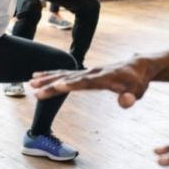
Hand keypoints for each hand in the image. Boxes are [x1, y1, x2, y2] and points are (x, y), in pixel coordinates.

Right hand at [29, 57, 152, 107]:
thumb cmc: (136, 81)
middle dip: (51, 84)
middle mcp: (91, 73)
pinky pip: (63, 73)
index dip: (71, 84)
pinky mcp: (82, 73)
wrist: (135, 66)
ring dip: (47, 78)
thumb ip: (130, 97)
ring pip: (63, 73)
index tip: (57, 86)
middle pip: (68, 78)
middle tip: (34, 88)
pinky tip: (38, 76)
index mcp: (103, 77)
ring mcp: (85, 71)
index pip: (84, 82)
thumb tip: (126, 103)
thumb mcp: (138, 91)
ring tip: (31, 82)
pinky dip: (50, 74)